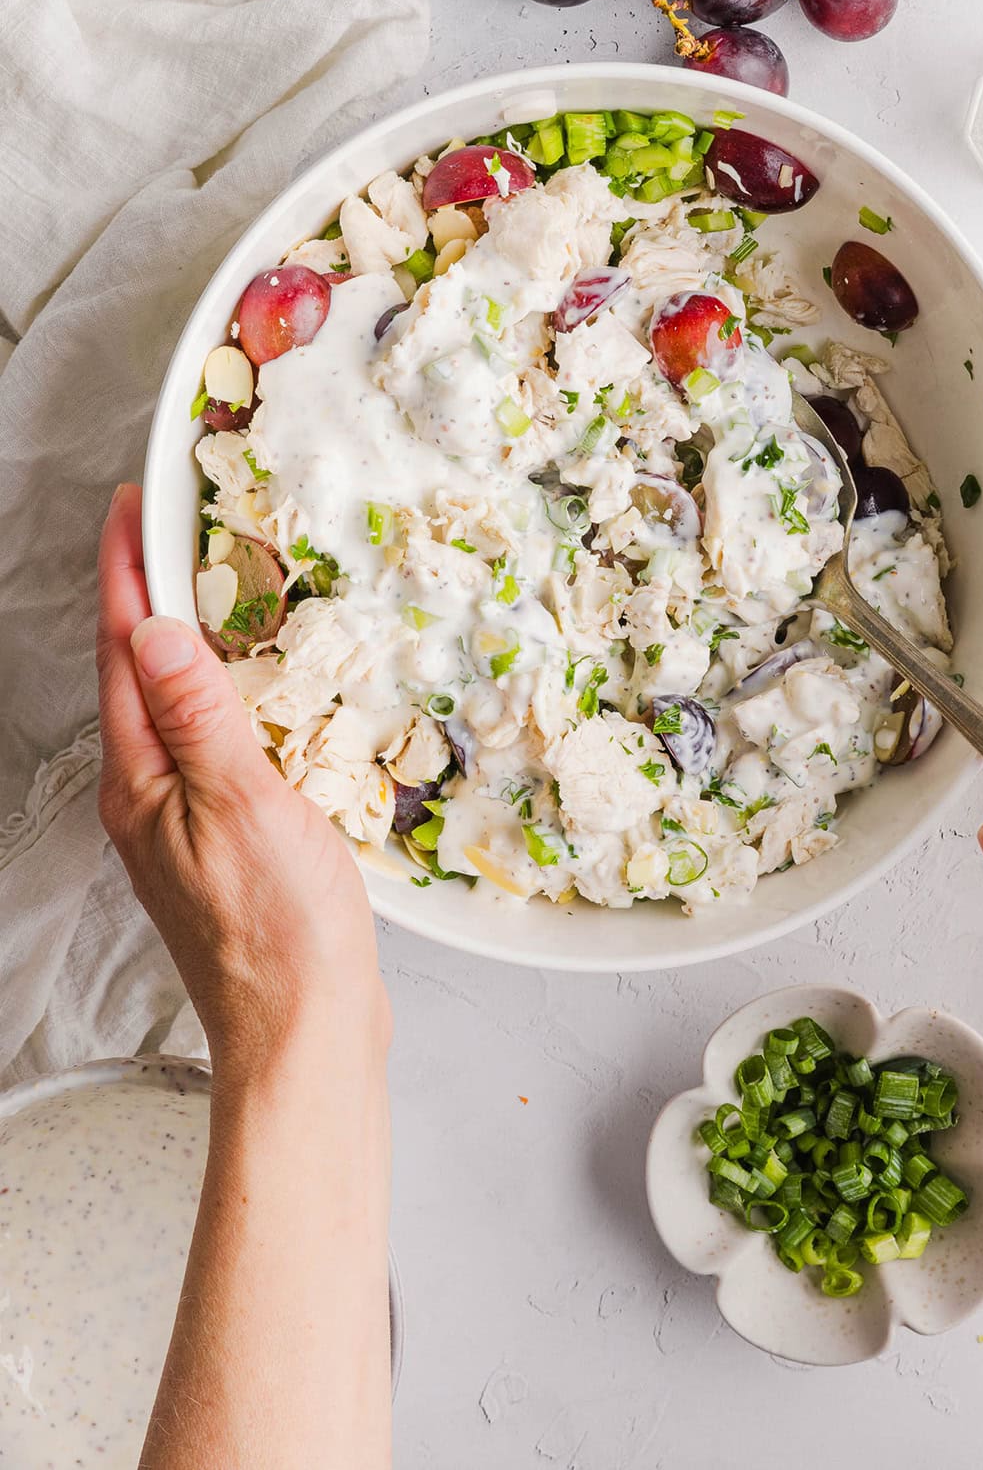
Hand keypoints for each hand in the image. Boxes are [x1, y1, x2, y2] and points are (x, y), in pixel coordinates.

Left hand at [96, 484, 387, 1071]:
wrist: (306, 1031)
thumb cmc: (279, 933)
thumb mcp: (241, 805)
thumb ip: (199, 715)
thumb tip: (157, 631)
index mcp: (142, 781)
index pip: (123, 652)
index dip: (127, 572)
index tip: (131, 506)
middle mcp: (148, 797)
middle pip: (136, 673)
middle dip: (147, 594)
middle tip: (169, 527)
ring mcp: (181, 822)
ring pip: (172, 707)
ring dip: (186, 642)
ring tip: (211, 586)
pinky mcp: (221, 842)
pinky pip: (209, 744)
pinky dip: (224, 696)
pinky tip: (256, 691)